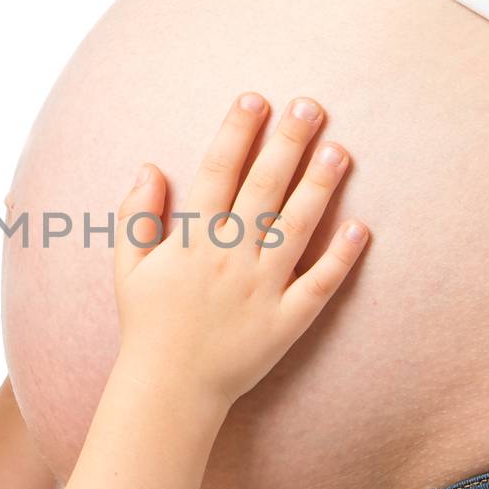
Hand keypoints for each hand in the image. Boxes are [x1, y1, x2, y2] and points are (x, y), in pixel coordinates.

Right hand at [111, 91, 367, 409]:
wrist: (170, 389)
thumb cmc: (147, 324)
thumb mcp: (128, 266)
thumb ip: (138, 214)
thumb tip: (149, 166)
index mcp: (191, 240)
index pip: (217, 172)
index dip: (236, 133)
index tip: (255, 99)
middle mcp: (228, 258)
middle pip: (262, 189)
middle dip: (287, 143)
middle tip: (310, 105)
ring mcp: (261, 289)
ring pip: (295, 228)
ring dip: (318, 187)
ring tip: (339, 150)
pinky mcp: (286, 321)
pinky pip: (318, 285)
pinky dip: (340, 258)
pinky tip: (360, 228)